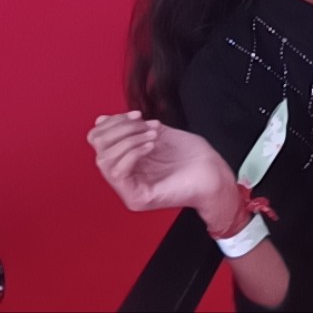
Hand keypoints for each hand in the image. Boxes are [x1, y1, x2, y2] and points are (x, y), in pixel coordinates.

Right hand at [87, 111, 234, 221]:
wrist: (213, 174)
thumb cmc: (192, 156)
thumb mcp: (157, 133)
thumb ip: (133, 127)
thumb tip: (101, 120)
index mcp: (126, 161)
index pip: (98, 141)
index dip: (113, 122)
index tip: (136, 114)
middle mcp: (124, 177)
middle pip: (99, 149)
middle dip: (121, 129)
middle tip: (145, 124)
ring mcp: (128, 190)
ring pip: (105, 160)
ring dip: (130, 140)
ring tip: (153, 136)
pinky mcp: (137, 198)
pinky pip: (119, 173)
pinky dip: (133, 152)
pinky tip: (151, 145)